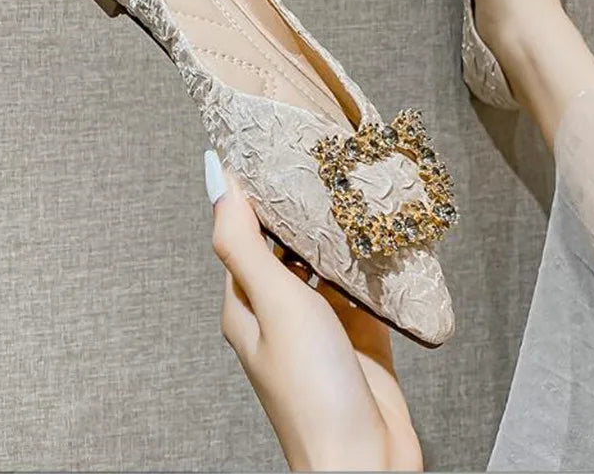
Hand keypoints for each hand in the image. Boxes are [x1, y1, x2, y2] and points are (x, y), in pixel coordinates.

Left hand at [204, 151, 422, 471]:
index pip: (242, 235)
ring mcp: (321, 324)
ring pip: (324, 264)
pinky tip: (377, 236)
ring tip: (349, 188)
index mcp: (247, 306)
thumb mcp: (274, 303)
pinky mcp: (359, 334)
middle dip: (298, 208)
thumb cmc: (312, 388)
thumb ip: (245, 243)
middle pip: (285, 247)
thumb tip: (215, 180)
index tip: (271, 151)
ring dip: (333, 232)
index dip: (253, 195)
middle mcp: (280, 312)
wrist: (365, 458)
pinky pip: (359, 286)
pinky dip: (365, 261)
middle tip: (318, 162)